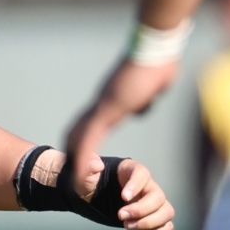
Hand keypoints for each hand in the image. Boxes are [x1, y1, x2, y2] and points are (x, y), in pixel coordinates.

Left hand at [58, 152, 176, 229]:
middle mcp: (147, 186)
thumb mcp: (83, 175)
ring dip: (150, 222)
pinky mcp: (152, 217)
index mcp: (131, 171)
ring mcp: (152, 203)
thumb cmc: (90, 183)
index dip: (136, 186)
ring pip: (167, 212)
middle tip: (120, 216)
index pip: (142, 174)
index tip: (123, 197)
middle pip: (158, 197)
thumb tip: (97, 166)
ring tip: (128, 226)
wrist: (93, 196)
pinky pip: (167, 225)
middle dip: (141, 210)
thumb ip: (87, 168)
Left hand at [64, 57, 180, 190]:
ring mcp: (103, 104)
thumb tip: (143, 103)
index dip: (83, 141)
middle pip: (78, 131)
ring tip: (74, 180)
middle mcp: (102, 102)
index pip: (91, 124)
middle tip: (69, 173)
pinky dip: (85, 155)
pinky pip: (91, 137)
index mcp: (112, 99)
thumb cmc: (160, 63)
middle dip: (72, 153)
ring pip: (80, 136)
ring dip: (76, 159)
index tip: (81, 158)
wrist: (156, 49)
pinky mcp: (109, 108)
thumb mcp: (154, 87)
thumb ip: (145, 97)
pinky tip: (84, 170)